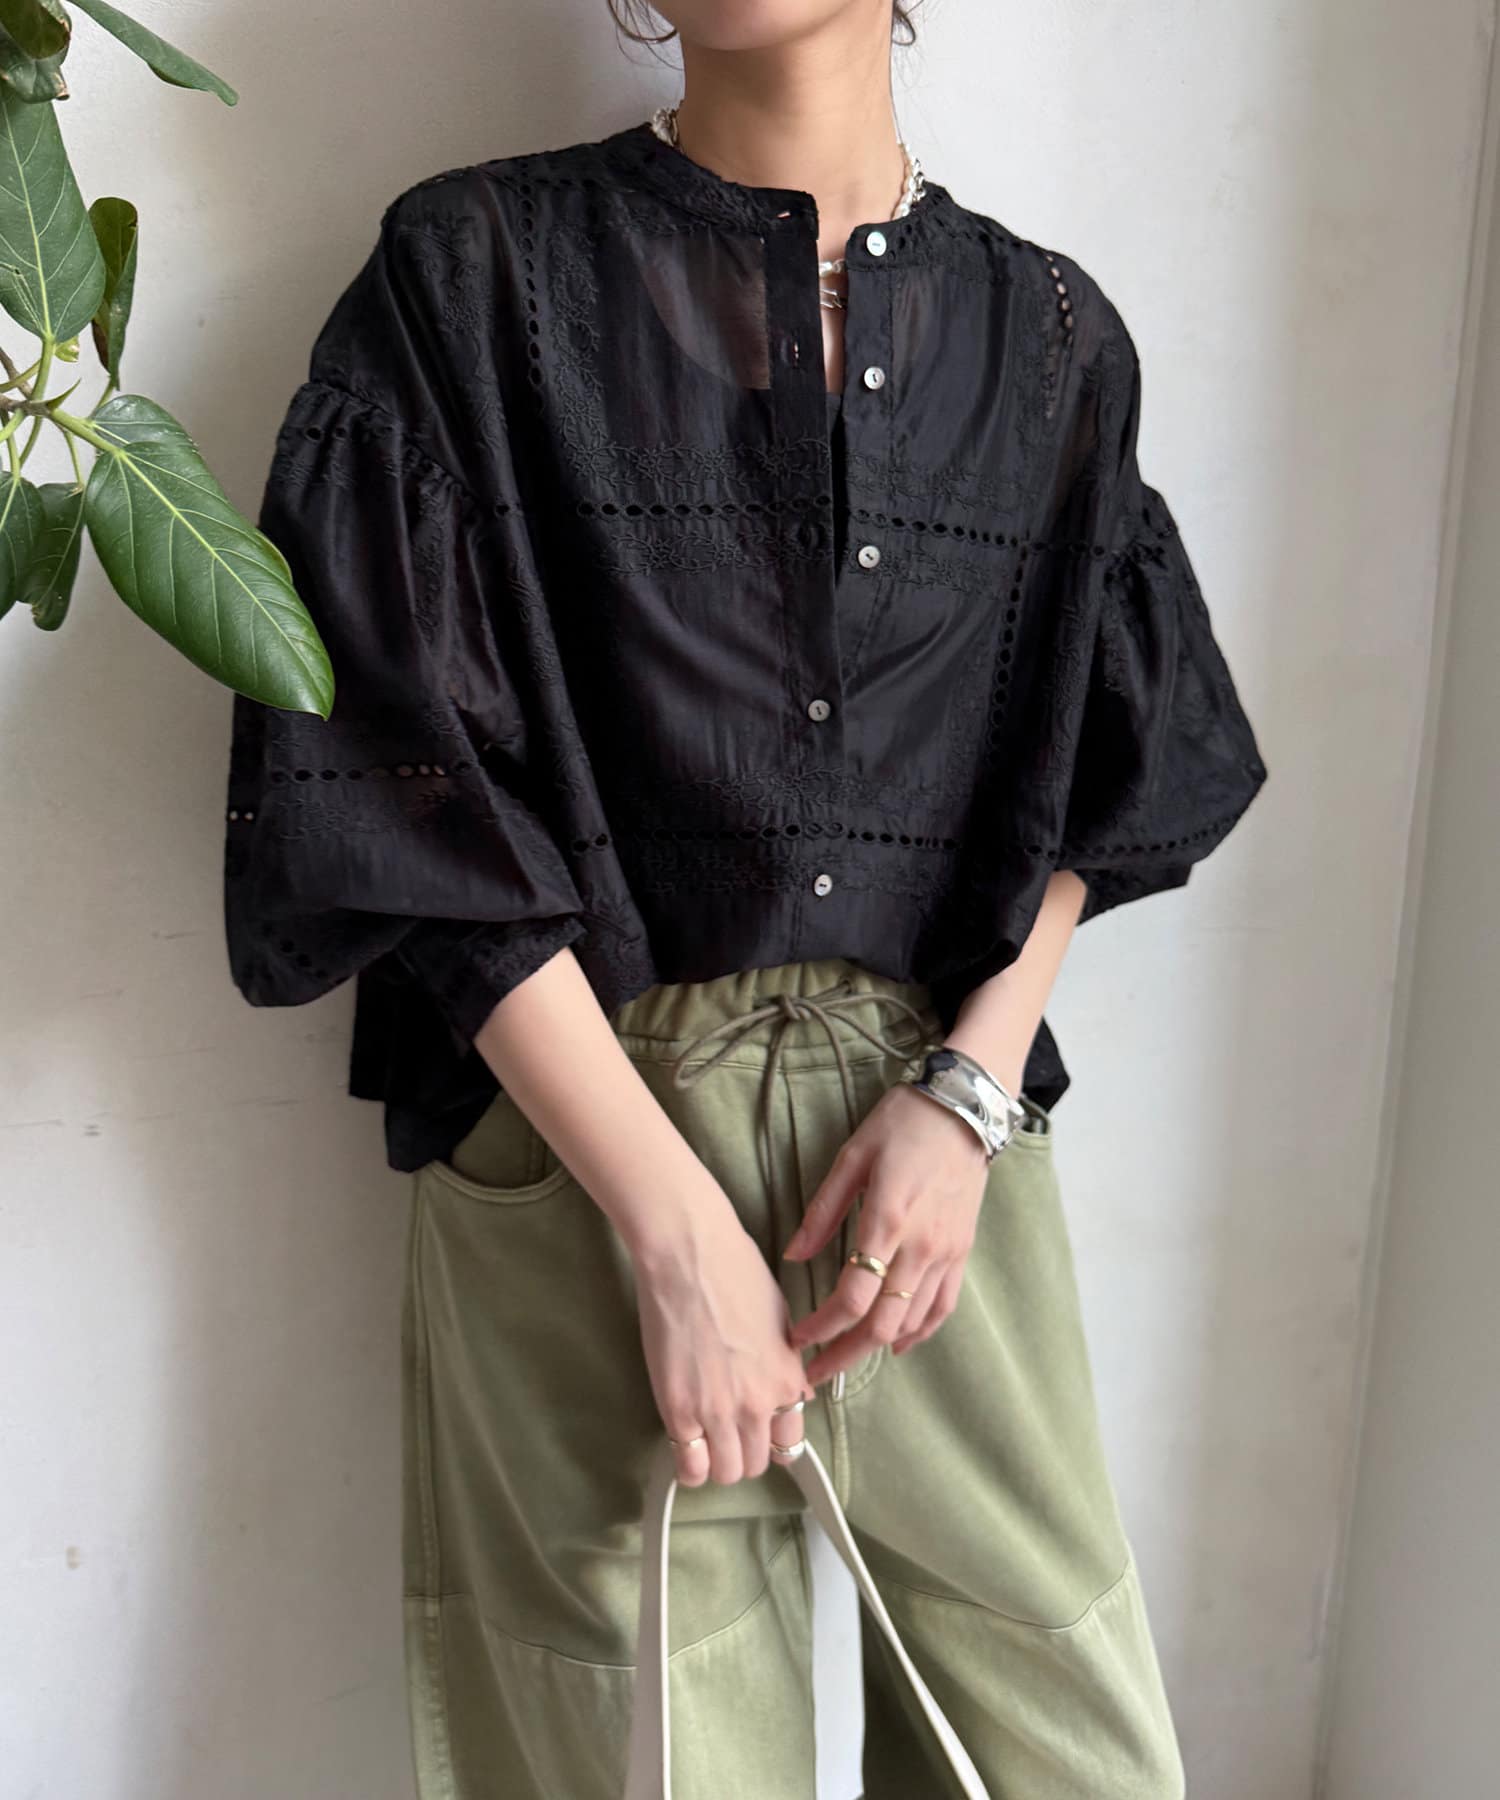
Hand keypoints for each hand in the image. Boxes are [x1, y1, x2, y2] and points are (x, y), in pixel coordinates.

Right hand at [631, 1175, 813, 1488]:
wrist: (690, 1254)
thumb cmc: (736, 1272)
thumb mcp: (781, 1321)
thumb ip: (786, 1367)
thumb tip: (792, 1396)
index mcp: (786, 1382)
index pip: (789, 1445)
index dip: (771, 1440)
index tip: (757, 1431)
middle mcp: (757, 1406)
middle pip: (755, 1465)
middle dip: (742, 1452)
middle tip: (726, 1430)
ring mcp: (716, 1412)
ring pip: (724, 1473)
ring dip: (716, 1461)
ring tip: (703, 1438)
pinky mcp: (677, 1411)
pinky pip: (688, 1467)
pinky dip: (688, 1465)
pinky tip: (684, 1443)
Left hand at [783, 1081, 989, 1382]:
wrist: (964, 1106)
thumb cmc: (902, 1123)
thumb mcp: (852, 1157)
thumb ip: (822, 1211)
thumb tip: (792, 1256)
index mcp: (887, 1220)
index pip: (853, 1296)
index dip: (821, 1327)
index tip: (796, 1339)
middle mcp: (921, 1246)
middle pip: (883, 1323)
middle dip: (844, 1356)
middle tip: (813, 1375)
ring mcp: (946, 1252)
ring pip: (912, 1321)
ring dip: (876, 1348)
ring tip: (845, 1359)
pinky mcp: (962, 1251)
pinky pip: (943, 1305)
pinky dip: (920, 1332)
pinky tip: (899, 1343)